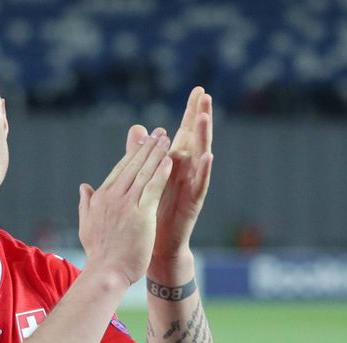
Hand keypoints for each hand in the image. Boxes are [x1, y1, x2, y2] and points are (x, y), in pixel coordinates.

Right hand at [79, 129, 172, 285]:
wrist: (106, 272)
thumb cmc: (99, 253)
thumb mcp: (87, 224)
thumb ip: (86, 203)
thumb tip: (83, 187)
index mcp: (100, 198)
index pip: (119, 170)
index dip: (132, 154)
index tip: (142, 142)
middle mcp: (112, 197)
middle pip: (132, 166)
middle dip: (147, 148)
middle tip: (158, 133)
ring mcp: (126, 205)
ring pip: (144, 173)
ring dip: (156, 154)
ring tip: (167, 140)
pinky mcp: (141, 215)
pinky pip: (153, 188)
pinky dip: (161, 173)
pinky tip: (170, 161)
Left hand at [127, 87, 213, 264]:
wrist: (157, 248)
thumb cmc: (152, 213)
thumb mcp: (146, 178)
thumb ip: (143, 153)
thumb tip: (137, 127)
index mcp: (175, 164)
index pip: (184, 133)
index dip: (191, 113)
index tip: (197, 90)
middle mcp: (187, 171)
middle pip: (195, 139)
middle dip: (200, 117)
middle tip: (205, 95)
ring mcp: (192, 186)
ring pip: (200, 157)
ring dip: (203, 138)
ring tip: (205, 117)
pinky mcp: (193, 203)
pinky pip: (201, 184)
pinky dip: (204, 171)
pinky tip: (208, 156)